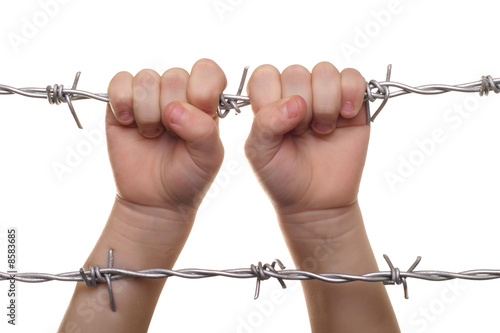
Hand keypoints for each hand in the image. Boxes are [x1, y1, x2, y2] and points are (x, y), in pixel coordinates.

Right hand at [106, 59, 225, 217]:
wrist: (155, 200)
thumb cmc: (188, 176)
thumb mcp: (208, 157)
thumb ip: (203, 130)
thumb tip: (175, 109)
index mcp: (205, 100)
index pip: (207, 70)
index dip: (203, 89)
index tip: (200, 112)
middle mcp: (177, 93)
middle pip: (175, 75)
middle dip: (172, 110)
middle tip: (171, 135)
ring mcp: (148, 96)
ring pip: (147, 78)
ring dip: (148, 112)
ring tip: (152, 134)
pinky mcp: (120, 102)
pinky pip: (119, 81)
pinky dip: (122, 102)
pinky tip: (129, 123)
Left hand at [245, 62, 368, 216]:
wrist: (316, 202)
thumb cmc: (283, 177)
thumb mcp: (260, 153)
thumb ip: (265, 124)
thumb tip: (296, 102)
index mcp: (269, 101)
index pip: (265, 74)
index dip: (272, 98)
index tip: (279, 127)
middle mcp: (296, 93)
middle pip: (296, 72)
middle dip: (300, 108)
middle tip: (301, 134)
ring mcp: (325, 96)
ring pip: (325, 71)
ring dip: (325, 104)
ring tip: (323, 130)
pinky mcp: (353, 103)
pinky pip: (354, 77)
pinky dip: (351, 93)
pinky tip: (346, 116)